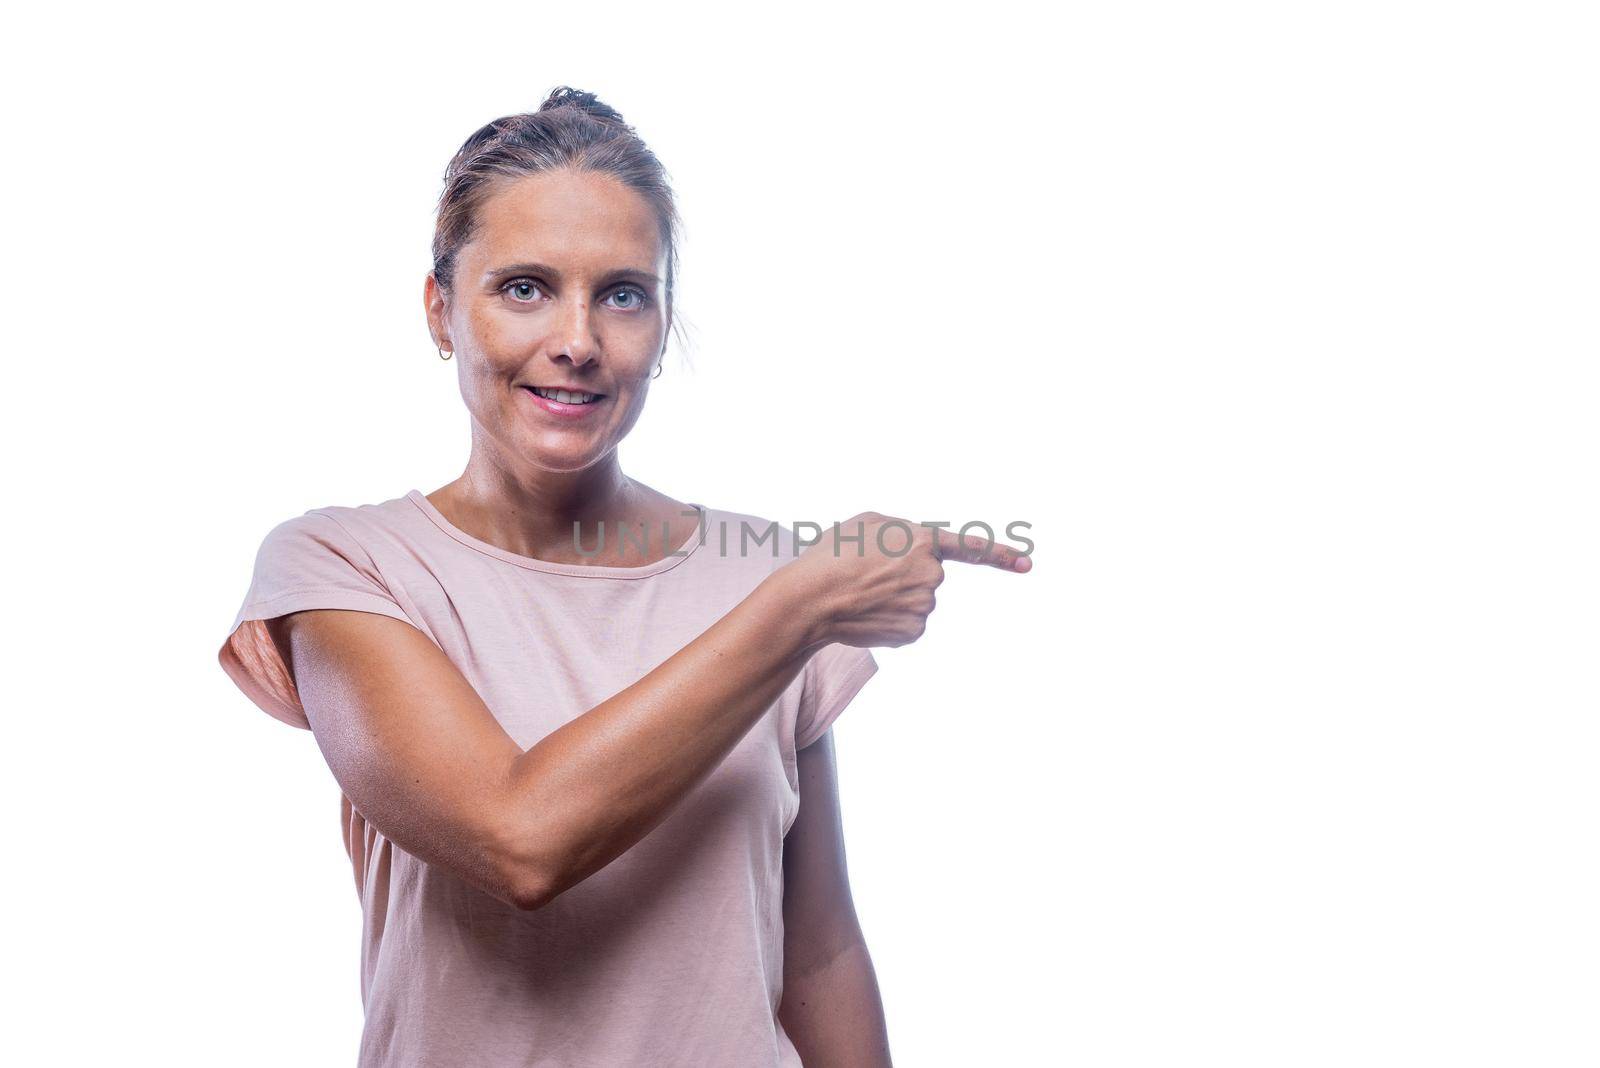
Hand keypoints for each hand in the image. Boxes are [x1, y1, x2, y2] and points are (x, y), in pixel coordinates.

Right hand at [784, 511, 1030, 648]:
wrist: (811, 599)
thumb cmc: (833, 555)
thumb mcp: (866, 522)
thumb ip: (900, 530)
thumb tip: (912, 550)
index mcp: (923, 540)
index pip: (971, 547)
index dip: (1001, 555)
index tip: (1027, 564)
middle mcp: (932, 575)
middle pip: (926, 575)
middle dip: (903, 575)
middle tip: (867, 573)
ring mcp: (925, 607)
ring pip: (916, 601)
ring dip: (894, 598)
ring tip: (860, 593)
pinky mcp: (913, 632)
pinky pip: (907, 623)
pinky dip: (889, 620)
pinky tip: (866, 614)